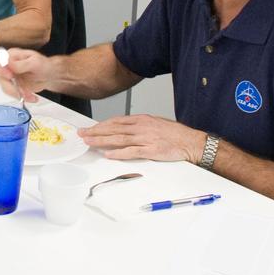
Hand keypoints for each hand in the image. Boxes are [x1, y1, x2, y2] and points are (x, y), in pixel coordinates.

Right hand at [0, 47, 51, 101]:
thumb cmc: (43, 65)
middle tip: (20, 90)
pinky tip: (30, 96)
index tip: (9, 76)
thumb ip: (21, 64)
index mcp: (11, 56)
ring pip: (4, 87)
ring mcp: (9, 77)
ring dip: (17, 93)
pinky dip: (21, 97)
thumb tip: (8, 63)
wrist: (49, 76)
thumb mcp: (35, 62)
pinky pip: (12, 94)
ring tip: (29, 94)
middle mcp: (8, 66)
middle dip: (9, 86)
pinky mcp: (12, 86)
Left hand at [77, 114, 205, 162]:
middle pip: (113, 129)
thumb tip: (124, 129)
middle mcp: (141, 127)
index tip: (90, 128)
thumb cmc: (174, 133)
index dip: (101, 125)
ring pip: (118, 139)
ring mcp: (145, 138)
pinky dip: (118, 153)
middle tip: (82, 134)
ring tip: (89, 142)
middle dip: (96, 131)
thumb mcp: (154, 123)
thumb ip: (139, 126)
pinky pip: (131, 152)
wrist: (191, 141)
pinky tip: (108, 154)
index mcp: (141, 120)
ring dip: (102, 141)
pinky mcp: (150, 150)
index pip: (116, 121)